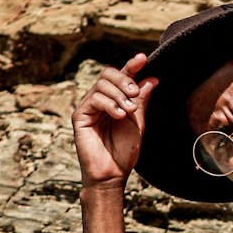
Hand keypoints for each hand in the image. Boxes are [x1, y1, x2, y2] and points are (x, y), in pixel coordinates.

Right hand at [72, 53, 158, 187]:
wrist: (112, 173)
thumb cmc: (124, 151)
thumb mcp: (137, 122)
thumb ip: (141, 101)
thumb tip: (151, 78)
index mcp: (114, 100)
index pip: (121, 77)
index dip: (131, 66)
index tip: (143, 58)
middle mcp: (100, 101)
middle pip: (108, 74)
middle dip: (125, 79)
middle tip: (135, 93)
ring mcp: (89, 107)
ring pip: (102, 84)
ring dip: (119, 94)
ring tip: (129, 111)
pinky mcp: (80, 115)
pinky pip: (94, 98)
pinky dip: (109, 104)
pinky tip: (119, 115)